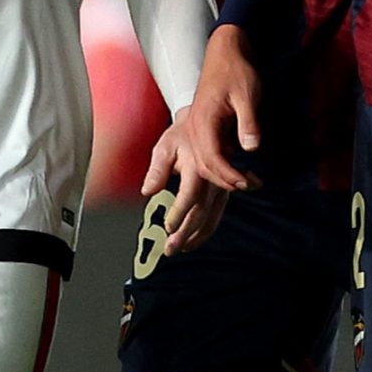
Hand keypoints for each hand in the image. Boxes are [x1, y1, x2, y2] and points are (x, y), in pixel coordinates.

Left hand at [142, 106, 230, 253]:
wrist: (207, 122)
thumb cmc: (184, 135)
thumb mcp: (166, 146)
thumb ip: (157, 170)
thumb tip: (147, 190)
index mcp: (197, 167)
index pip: (189, 195)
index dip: (179, 214)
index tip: (168, 228)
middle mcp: (212, 178)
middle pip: (201, 211)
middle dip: (185, 233)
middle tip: (171, 248)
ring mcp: (221, 184)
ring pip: (211, 215)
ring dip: (197, 235)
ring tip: (182, 248)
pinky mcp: (223, 189)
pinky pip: (217, 212)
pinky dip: (208, 228)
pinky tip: (197, 239)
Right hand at [183, 25, 264, 192]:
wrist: (226, 52)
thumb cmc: (236, 71)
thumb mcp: (247, 95)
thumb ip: (248, 122)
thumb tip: (251, 148)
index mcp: (203, 121)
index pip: (211, 159)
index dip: (229, 175)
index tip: (247, 182)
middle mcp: (195, 128)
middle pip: (205, 166)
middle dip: (228, 180)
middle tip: (253, 184)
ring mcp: (198, 128)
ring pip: (206, 162)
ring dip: (225, 175)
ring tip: (248, 180)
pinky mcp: (205, 127)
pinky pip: (209, 153)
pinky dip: (222, 165)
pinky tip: (239, 168)